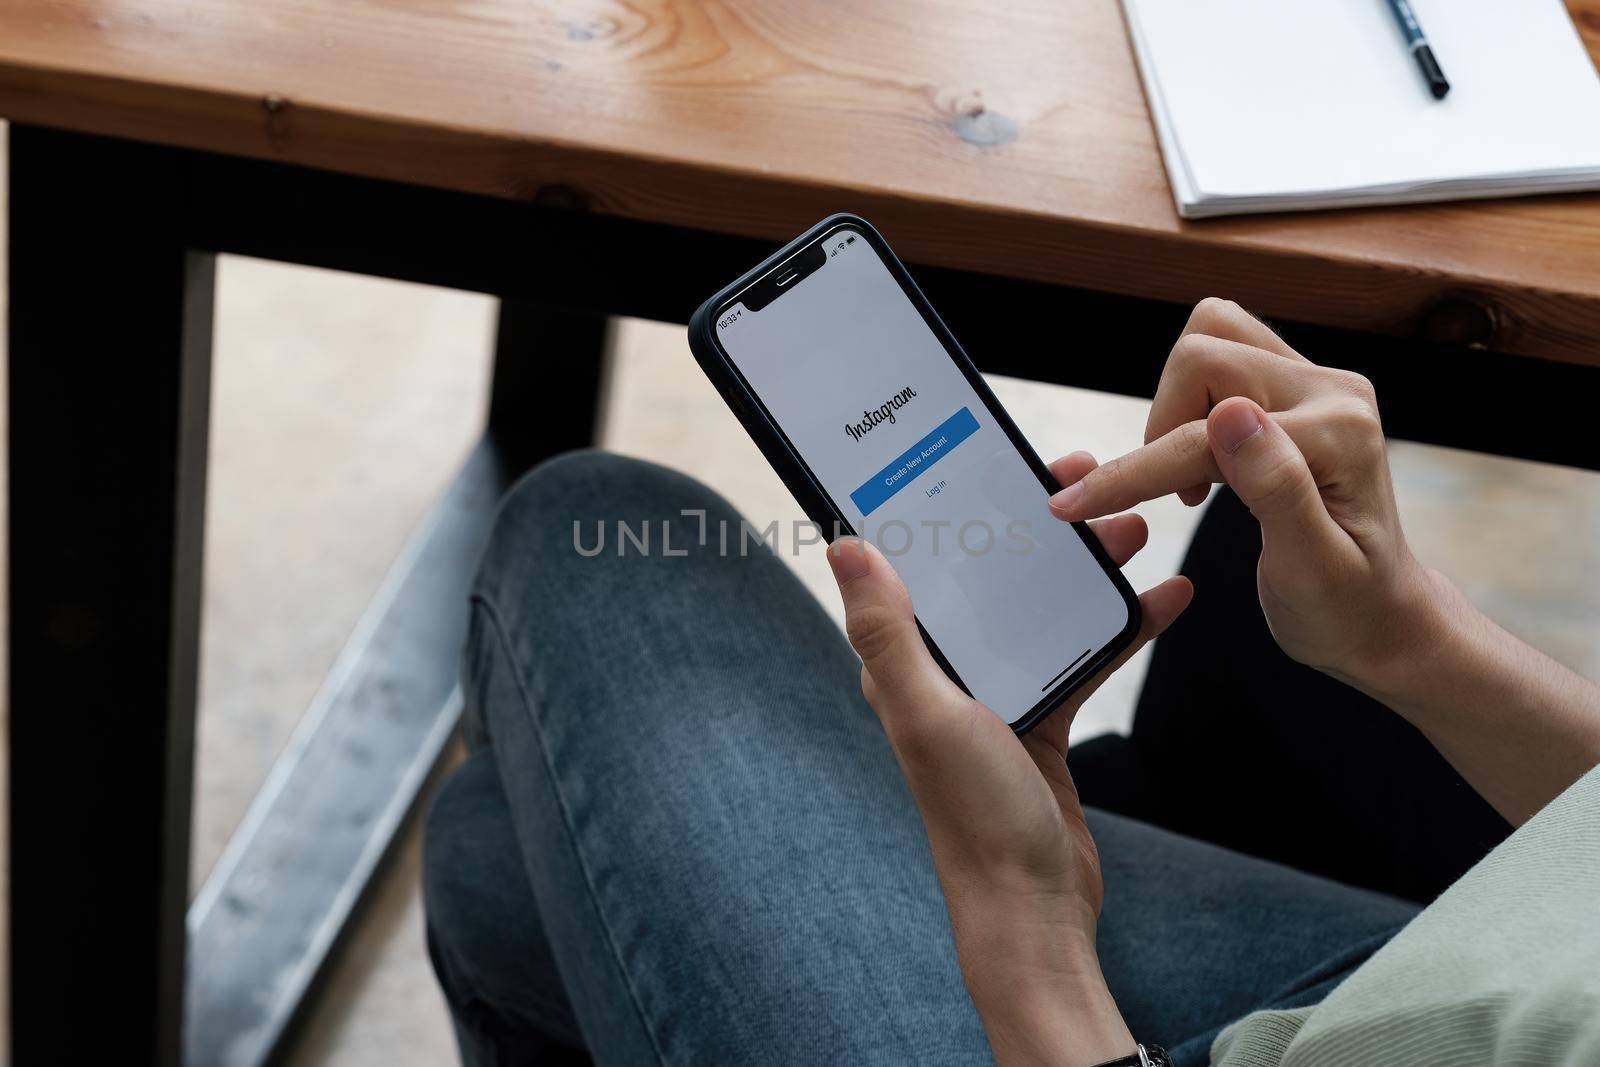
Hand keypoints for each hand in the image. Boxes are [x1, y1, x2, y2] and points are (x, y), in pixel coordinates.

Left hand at [826, 492, 1190, 1066]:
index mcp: (905, 663)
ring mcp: (996, 694)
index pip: (923, 564)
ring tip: (1134, 528)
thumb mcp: (929, 713)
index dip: (954, 509)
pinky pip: (1083, 655)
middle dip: (1035, 527)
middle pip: (989, 576)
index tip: (995, 461)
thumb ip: (889, 631)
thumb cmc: (974, 817)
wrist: (1033, 907)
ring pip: (1041, 608)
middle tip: (1085, 480)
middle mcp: (944, 672)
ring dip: (1084, 569)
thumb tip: (845, 545)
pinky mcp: (1042, 720)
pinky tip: (1165, 597)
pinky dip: (1121, 626)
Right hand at [1047, 298, 1438, 696]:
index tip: (1074, 505)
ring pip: (1211, 339)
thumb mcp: (1311, 570)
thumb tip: (1229, 414)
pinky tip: (1203, 468)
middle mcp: (1333, 390)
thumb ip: (1276, 487)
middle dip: (1160, 424)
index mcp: (1340, 434)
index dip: (1135, 470)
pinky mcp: (1299, 390)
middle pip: (1203, 352)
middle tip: (1170, 496)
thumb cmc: (1347, 609)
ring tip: (1187, 478)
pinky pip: (1223, 359)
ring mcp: (1317, 384)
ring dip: (1174, 404)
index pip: (1204, 431)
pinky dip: (1189, 406)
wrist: (1383, 618)